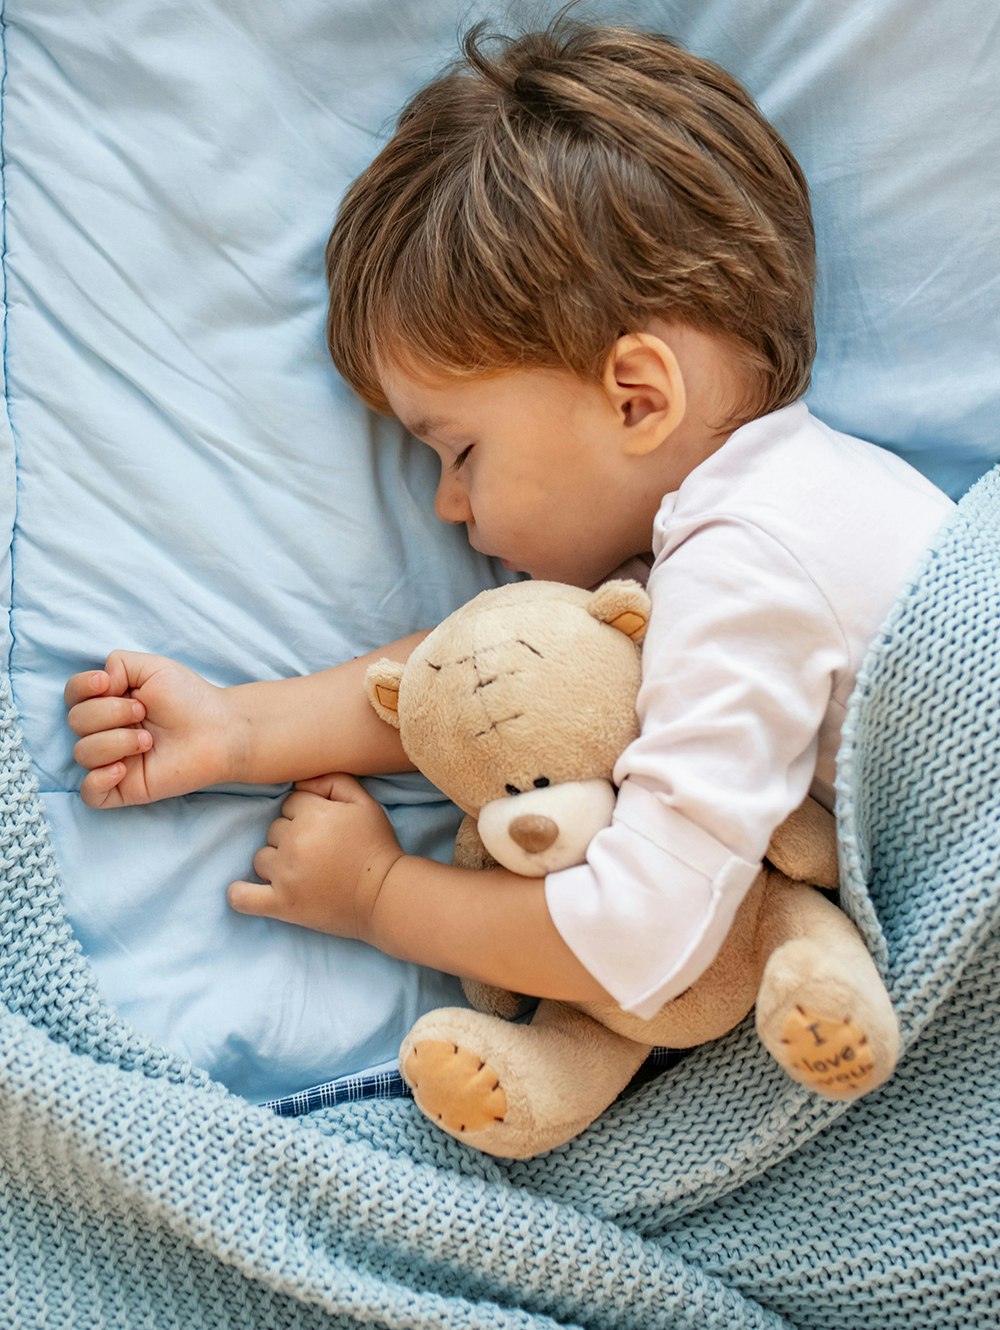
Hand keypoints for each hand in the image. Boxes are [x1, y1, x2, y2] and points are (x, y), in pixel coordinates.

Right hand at [65, 651, 233, 807]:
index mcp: (109, 702)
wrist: (219, 731)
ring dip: (116, 742)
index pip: (73, 695)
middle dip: (110, 713)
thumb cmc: (190, 699)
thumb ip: (118, 663)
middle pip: (76, 721)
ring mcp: (112, 760)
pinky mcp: (123, 789)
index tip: (107, 683)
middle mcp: (106, 731)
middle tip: (144, 712)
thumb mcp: (154, 668)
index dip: (82, 687)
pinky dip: (99, 779)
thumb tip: (99, 682)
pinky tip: (123, 768)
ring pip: (82, 753)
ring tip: (148, 741)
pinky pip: (89, 792)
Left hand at [227, 774, 403, 938]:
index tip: (324, 830)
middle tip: (318, 853)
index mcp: (313, 814)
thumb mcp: (364, 803)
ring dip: (275, 863)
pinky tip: (245, 890)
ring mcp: (285, 875)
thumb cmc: (377, 847)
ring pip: (261, 858)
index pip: (289, 805)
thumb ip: (333, 781)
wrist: (386, 896)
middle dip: (291, 838)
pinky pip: (242, 897)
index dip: (306, 815)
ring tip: (302, 872)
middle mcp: (294, 842)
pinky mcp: (281, 904)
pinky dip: (240, 894)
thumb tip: (300, 782)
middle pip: (274, 830)